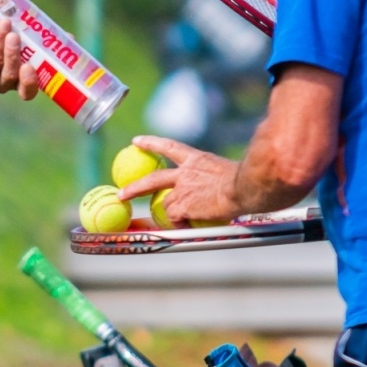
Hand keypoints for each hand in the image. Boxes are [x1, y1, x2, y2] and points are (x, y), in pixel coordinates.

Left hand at [0, 18, 38, 99]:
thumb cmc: (1, 48)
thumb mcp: (15, 47)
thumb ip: (24, 40)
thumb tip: (31, 18)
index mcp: (19, 82)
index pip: (27, 91)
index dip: (29, 82)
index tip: (29, 66)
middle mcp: (4, 84)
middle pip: (9, 74)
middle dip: (12, 55)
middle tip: (14, 36)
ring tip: (4, 23)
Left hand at [116, 135, 240, 226]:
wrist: (244, 188)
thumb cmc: (245, 180)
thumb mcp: (225, 170)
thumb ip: (213, 176)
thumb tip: (221, 184)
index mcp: (196, 159)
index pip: (168, 147)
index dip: (151, 143)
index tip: (136, 141)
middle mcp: (185, 173)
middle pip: (153, 179)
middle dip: (135, 188)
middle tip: (122, 194)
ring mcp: (182, 190)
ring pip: (167, 205)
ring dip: (174, 213)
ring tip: (187, 219)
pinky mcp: (182, 207)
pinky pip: (175, 219)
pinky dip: (182, 224)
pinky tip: (194, 224)